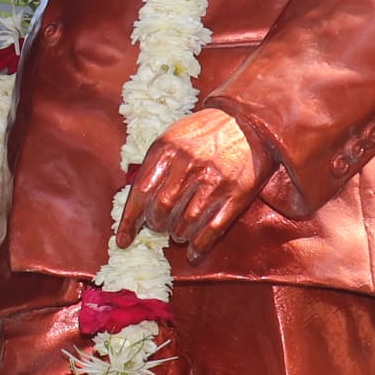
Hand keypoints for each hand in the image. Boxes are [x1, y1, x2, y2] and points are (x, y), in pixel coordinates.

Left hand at [116, 107, 263, 259]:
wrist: (251, 121)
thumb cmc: (206, 133)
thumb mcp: (174, 137)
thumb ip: (155, 165)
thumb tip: (136, 203)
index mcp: (167, 149)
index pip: (141, 193)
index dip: (129, 222)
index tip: (123, 241)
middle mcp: (189, 165)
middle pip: (161, 211)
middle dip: (156, 225)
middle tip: (160, 225)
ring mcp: (214, 181)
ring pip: (185, 225)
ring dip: (177, 234)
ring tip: (178, 231)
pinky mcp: (236, 195)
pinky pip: (212, 230)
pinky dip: (199, 246)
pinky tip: (193, 253)